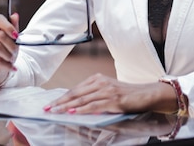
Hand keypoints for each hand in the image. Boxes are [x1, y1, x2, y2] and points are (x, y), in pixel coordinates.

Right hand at [0, 13, 19, 86]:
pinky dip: (6, 65)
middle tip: (16, 52)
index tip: (16, 36)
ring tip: (12, 59)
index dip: (8, 26)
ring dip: (9, 55)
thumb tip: (15, 15)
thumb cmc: (4, 52)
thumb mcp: (12, 40)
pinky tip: (11, 67)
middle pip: (1, 35)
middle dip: (12, 45)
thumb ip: (14, 28)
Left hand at [44, 73, 177, 114]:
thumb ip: (93, 95)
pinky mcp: (114, 100)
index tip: (50, 105)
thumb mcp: (108, 91)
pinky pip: (94, 105)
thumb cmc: (127, 95)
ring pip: (82, 100)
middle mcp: (101, 82)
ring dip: (67, 107)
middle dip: (60, 102)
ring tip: (55, 112)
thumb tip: (75, 105)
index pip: (75, 89)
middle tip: (47, 109)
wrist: (147, 94)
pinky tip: (74, 113)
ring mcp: (107, 91)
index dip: (61, 97)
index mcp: (97, 79)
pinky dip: (82, 110)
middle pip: (76, 93)